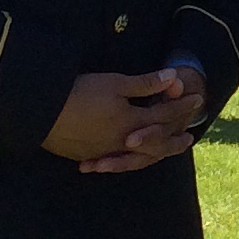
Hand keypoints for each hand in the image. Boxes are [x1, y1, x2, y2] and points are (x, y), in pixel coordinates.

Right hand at [43, 67, 204, 172]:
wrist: (40, 111)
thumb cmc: (80, 93)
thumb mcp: (115, 83)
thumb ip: (146, 83)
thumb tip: (173, 77)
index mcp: (132, 122)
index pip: (165, 114)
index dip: (182, 105)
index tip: (198, 98)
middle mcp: (122, 141)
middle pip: (156, 142)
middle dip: (174, 137)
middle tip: (190, 137)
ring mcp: (105, 151)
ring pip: (137, 157)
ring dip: (154, 153)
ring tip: (165, 151)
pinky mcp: (87, 154)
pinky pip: (113, 161)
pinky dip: (124, 161)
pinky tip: (124, 159)